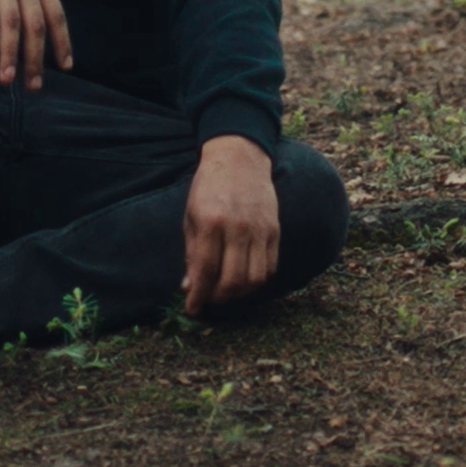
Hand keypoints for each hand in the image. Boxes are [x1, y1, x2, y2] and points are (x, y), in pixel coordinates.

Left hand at [182, 135, 280, 315]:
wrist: (239, 157)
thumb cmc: (209, 187)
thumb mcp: (192, 215)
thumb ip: (192, 252)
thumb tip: (190, 287)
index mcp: (211, 221)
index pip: (206, 270)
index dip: (199, 296)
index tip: (193, 309)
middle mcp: (237, 226)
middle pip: (233, 280)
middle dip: (218, 298)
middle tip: (210, 298)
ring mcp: (260, 228)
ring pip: (255, 278)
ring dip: (239, 293)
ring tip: (227, 290)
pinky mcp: (275, 229)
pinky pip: (270, 266)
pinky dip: (257, 280)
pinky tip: (245, 277)